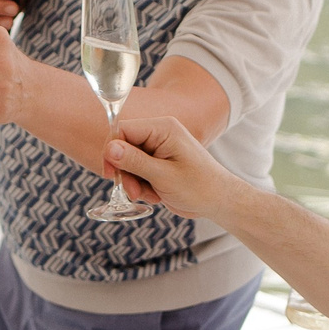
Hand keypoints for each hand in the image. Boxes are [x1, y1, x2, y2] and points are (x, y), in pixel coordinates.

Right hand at [104, 114, 240, 217]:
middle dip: (125, 172)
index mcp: (163, 128)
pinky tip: (156, 194)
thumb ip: (135, 161)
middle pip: (123, 147)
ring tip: (150, 194)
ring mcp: (158, 148)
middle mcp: (159, 134)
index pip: (123, 129)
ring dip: (134, 182)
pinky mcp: (157, 162)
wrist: (218, 201)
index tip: (110, 174)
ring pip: (127, 162)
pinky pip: (137, 171)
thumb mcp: (164, 175)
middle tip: (134, 192)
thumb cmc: (199, 187)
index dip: (111, 151)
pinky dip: (141, 185)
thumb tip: (109, 148)